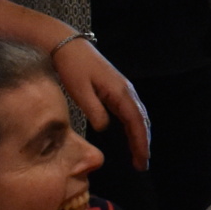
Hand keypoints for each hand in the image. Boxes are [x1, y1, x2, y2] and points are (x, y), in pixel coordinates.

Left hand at [52, 37, 150, 168]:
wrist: (67, 44)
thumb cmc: (72, 66)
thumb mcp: (79, 91)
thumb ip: (94, 111)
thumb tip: (104, 128)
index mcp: (120, 92)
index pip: (136, 123)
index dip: (140, 143)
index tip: (140, 161)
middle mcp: (126, 90)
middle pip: (142, 120)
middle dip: (143, 143)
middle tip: (142, 164)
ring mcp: (123, 87)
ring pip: (139, 115)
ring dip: (141, 135)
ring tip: (139, 153)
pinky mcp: (117, 87)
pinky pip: (132, 109)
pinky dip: (135, 125)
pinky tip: (131, 133)